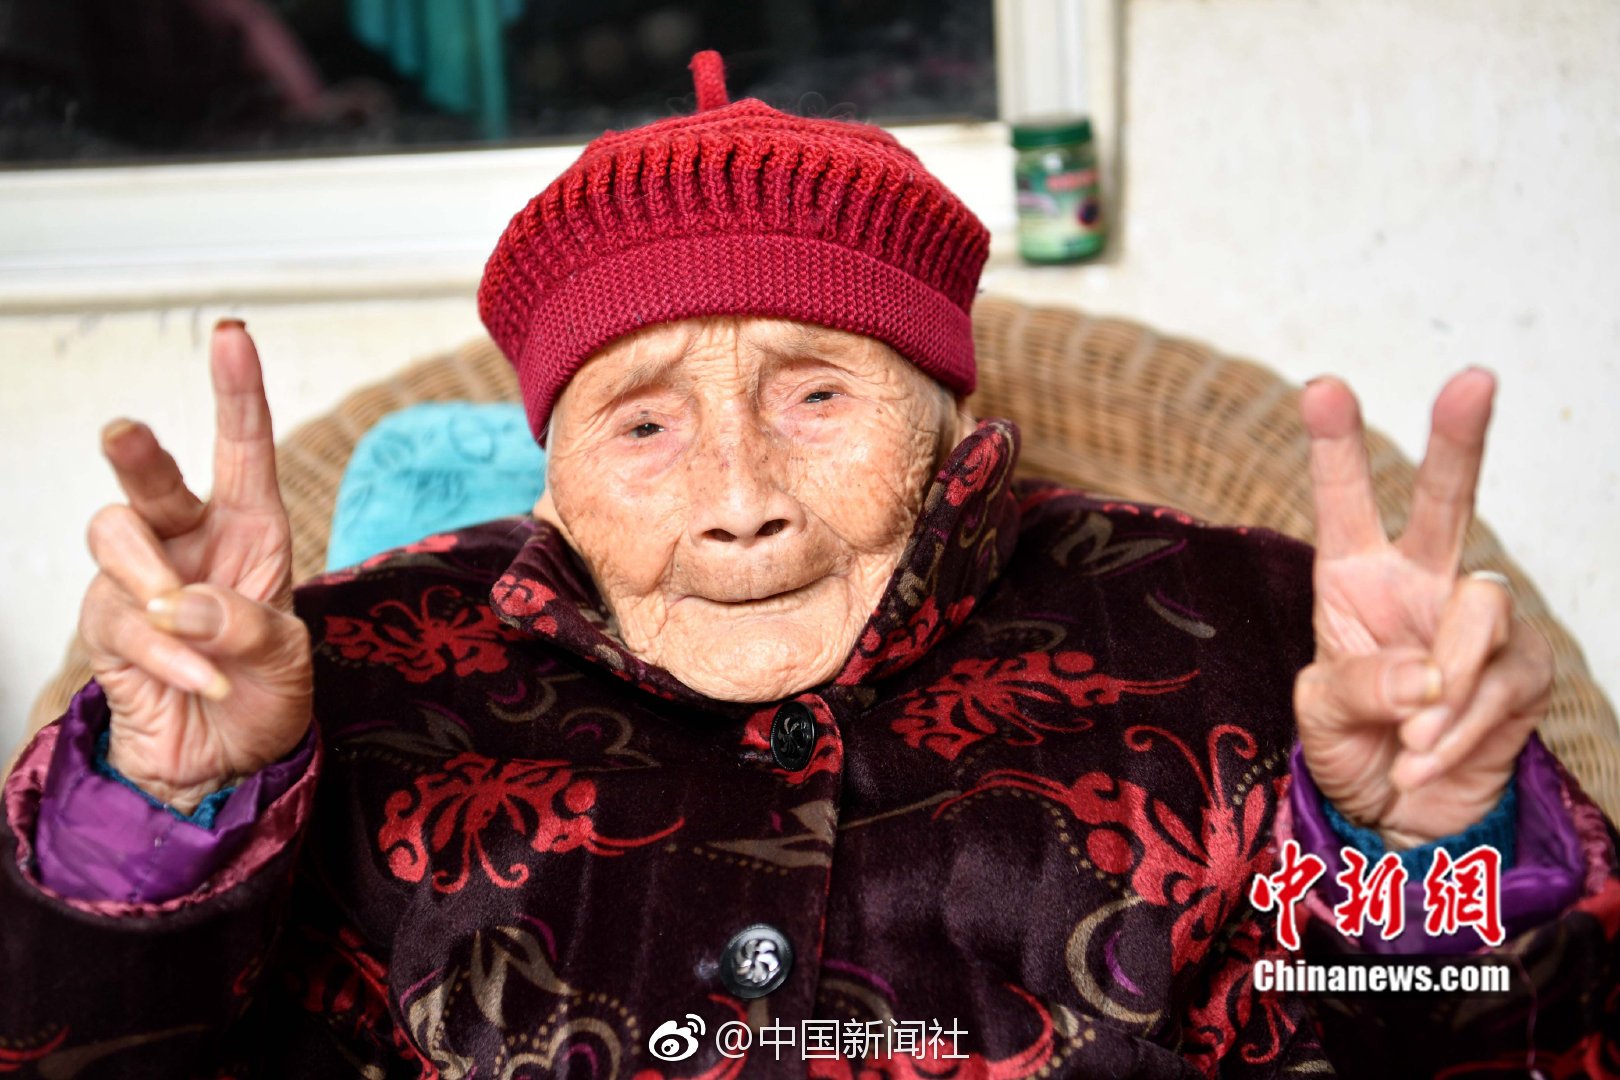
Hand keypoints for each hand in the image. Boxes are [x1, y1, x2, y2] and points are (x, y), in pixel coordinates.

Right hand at [78, 321, 311, 813]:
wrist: (224, 764)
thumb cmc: (264, 694)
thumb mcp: (288, 659)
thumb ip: (250, 627)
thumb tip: (181, 604)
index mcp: (251, 531)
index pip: (242, 449)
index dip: (236, 393)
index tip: (231, 337)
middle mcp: (190, 542)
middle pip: (150, 479)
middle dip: (137, 452)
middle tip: (123, 433)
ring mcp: (142, 581)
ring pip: (116, 537)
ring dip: (154, 583)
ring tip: (191, 628)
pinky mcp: (109, 628)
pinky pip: (123, 622)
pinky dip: (168, 655)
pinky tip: (202, 679)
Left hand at [1293, 368, 1553, 847]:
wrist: (1401, 817)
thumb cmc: (1351, 748)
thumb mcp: (1323, 717)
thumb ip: (1363, 686)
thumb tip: (1432, 675)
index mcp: (1353, 579)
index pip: (1346, 506)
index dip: (1338, 448)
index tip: (1324, 388)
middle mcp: (1419, 583)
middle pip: (1449, 501)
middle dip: (1460, 441)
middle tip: (1474, 381)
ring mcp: (1477, 623)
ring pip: (1483, 605)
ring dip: (1445, 681)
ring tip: (1408, 737)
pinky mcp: (1524, 669)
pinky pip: (1502, 680)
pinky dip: (1458, 728)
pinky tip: (1425, 757)